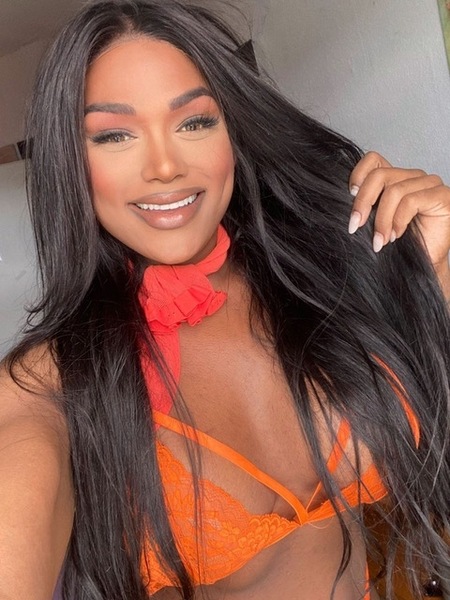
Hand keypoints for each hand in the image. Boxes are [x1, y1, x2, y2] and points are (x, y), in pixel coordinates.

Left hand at [348, 151, 449, 269]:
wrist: (419, 266)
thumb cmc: (398, 245)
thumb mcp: (374, 221)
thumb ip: (365, 205)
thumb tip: (341, 199)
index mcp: (395, 178)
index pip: (373, 159)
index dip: (358, 174)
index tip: (349, 195)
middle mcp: (412, 176)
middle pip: (380, 176)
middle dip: (363, 203)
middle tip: (355, 226)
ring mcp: (429, 183)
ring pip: (394, 191)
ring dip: (382, 221)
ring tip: (380, 241)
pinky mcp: (442, 195)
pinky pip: (411, 201)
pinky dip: (398, 221)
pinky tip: (396, 236)